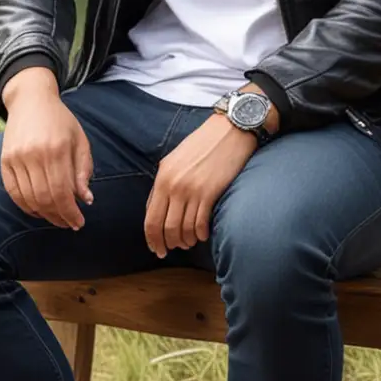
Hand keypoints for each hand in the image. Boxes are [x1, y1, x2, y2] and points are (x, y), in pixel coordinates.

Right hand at [0, 70, 93, 229]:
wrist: (31, 100)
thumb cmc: (61, 121)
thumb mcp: (80, 140)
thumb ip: (83, 170)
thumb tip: (86, 200)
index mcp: (57, 149)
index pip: (63, 192)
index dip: (71, 213)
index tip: (79, 223)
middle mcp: (34, 154)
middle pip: (45, 199)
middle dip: (59, 217)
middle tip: (69, 223)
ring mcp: (16, 158)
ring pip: (29, 199)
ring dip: (44, 214)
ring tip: (56, 217)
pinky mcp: (4, 160)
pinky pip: (13, 192)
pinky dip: (26, 206)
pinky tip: (39, 210)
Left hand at [144, 111, 255, 258]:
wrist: (229, 130)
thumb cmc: (203, 144)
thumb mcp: (175, 160)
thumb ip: (165, 183)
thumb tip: (157, 209)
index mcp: (162, 178)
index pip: (150, 218)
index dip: (152, 238)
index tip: (156, 248)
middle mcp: (173, 185)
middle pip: (164, 228)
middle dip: (167, 244)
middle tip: (172, 250)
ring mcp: (191, 190)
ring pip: (183, 229)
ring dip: (186, 240)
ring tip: (190, 242)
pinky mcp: (210, 192)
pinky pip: (200, 224)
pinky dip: (200, 234)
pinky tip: (203, 234)